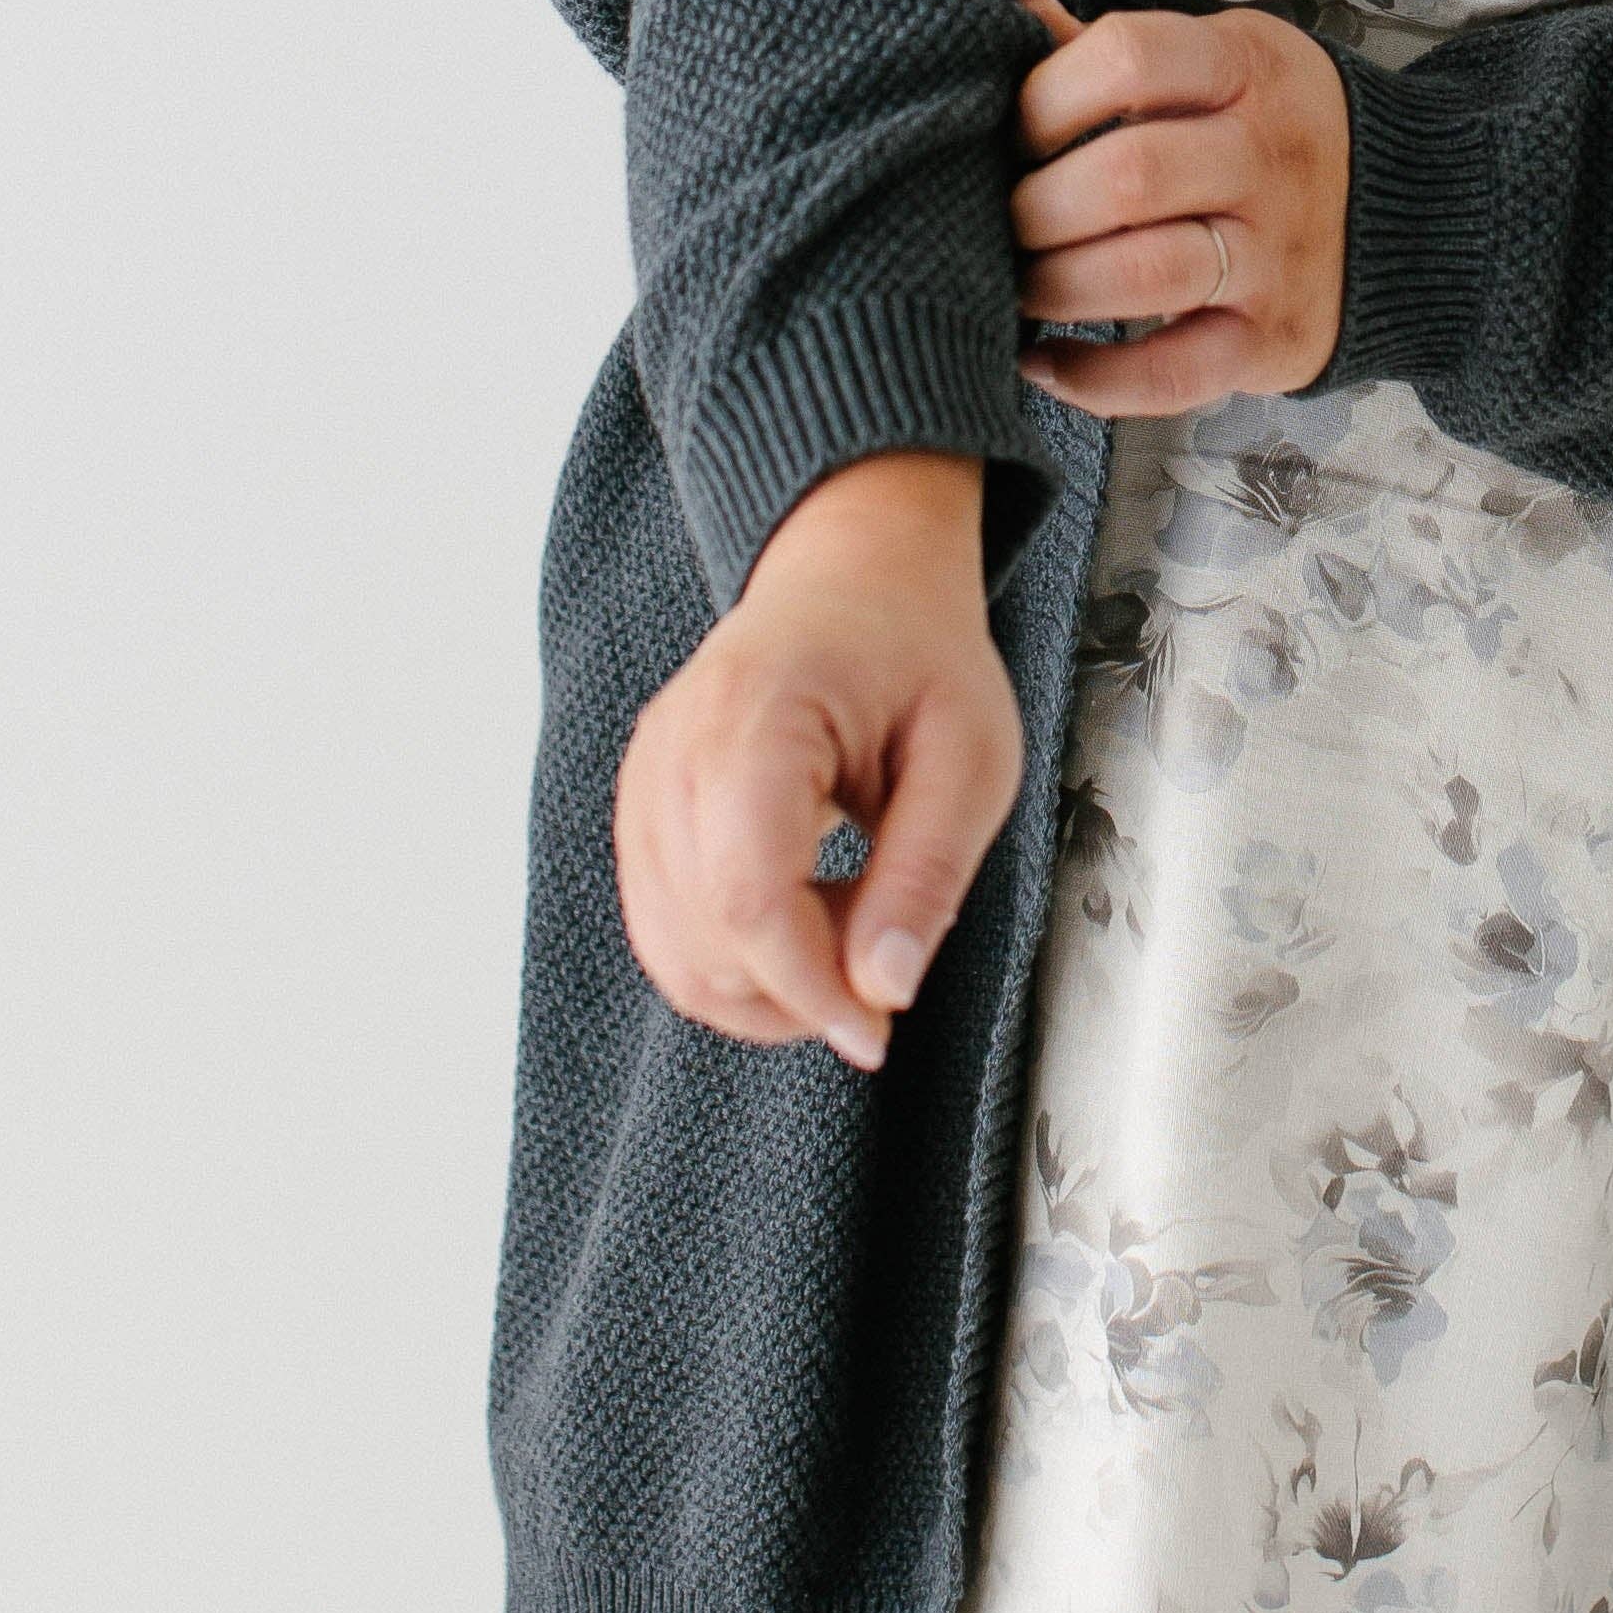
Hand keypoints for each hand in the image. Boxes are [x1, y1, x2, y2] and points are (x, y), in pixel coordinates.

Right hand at [613, 448, 1018, 1064]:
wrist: (854, 580)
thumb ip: (926, 875)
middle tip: (886, 954)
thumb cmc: (918, 655)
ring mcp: (643, 784)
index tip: (878, 1031)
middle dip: (797, 991)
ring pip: (672, 953)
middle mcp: (671, 751)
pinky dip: (736, 962)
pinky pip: (667, 930)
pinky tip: (807, 920)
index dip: (809, 988)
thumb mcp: (971, 756)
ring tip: (852, 926)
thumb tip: (883, 993)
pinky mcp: (641, 816)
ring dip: (765, 986)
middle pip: (700, 939)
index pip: (746, 895)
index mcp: (755, 715)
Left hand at [1010, 0, 1349, 414]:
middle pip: (1128, 175)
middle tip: (1003, 222)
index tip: (1018, 134)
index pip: (1130, 57)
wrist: (1413, 211)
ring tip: (1020, 288)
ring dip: (1054, 288)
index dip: (1047, 97)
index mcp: (1245, 67)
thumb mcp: (1220, 62)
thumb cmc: (1271, 128)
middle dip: (1035, 208)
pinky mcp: (1274, 339)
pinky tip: (1045, 363)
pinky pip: (1171, 373)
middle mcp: (1267, 155)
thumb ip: (1117, 50)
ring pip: (1145, 274)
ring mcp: (1277, 253)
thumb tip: (1012, 6)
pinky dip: (1092, 378)